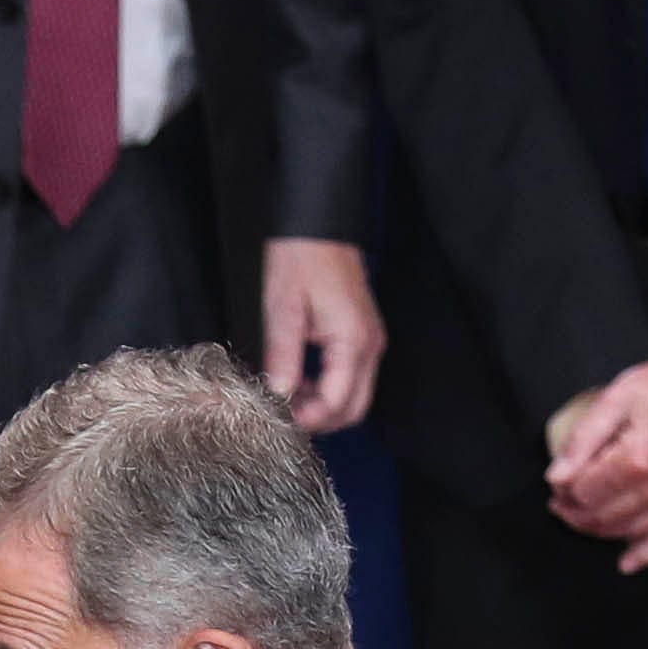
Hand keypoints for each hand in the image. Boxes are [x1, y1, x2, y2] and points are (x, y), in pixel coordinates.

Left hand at [260, 238, 385, 434]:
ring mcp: (369, 342)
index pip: (337, 403)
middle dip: (320, 421)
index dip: (308, 419)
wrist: (319, 227)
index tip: (280, 418)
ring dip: (323, 406)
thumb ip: (282, 358)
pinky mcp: (362, 337)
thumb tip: (278, 396)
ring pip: (354, 398)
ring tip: (288, 395)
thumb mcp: (283, 310)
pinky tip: (300, 380)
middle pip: (353, 410)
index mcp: (353, 340)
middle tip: (284, 415)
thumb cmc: (303, 258)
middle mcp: (369, 345)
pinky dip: (328, 389)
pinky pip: (351, 379)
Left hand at [546, 361, 647, 568]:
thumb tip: (557, 476)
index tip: (558, 489)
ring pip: (631, 535)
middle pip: (604, 519)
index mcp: (638, 458)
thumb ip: (584, 439)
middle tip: (567, 505)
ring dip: (605, 532)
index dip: (563, 494)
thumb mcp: (620, 396)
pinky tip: (630, 560)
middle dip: (578, 516)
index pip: (584, 495)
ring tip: (592, 518)